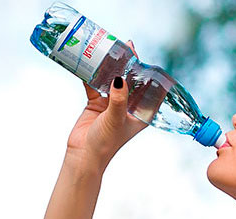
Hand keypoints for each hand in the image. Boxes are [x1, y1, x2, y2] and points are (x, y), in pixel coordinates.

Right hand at [64, 41, 146, 169]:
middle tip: (126, 46)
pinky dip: (93, 74)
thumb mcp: (116, 119)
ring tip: (109, 49)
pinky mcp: (96, 103)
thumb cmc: (105, 142)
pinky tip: (89, 62)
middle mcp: (128, 106)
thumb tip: (119, 78)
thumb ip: (119, 98)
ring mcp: (112, 104)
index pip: (151, 90)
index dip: (151, 75)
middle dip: (130, 65)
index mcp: (141, 113)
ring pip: (113, 80)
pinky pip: (95, 84)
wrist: (83, 155)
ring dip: (111, 67)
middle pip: (132, 81)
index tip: (149, 60)